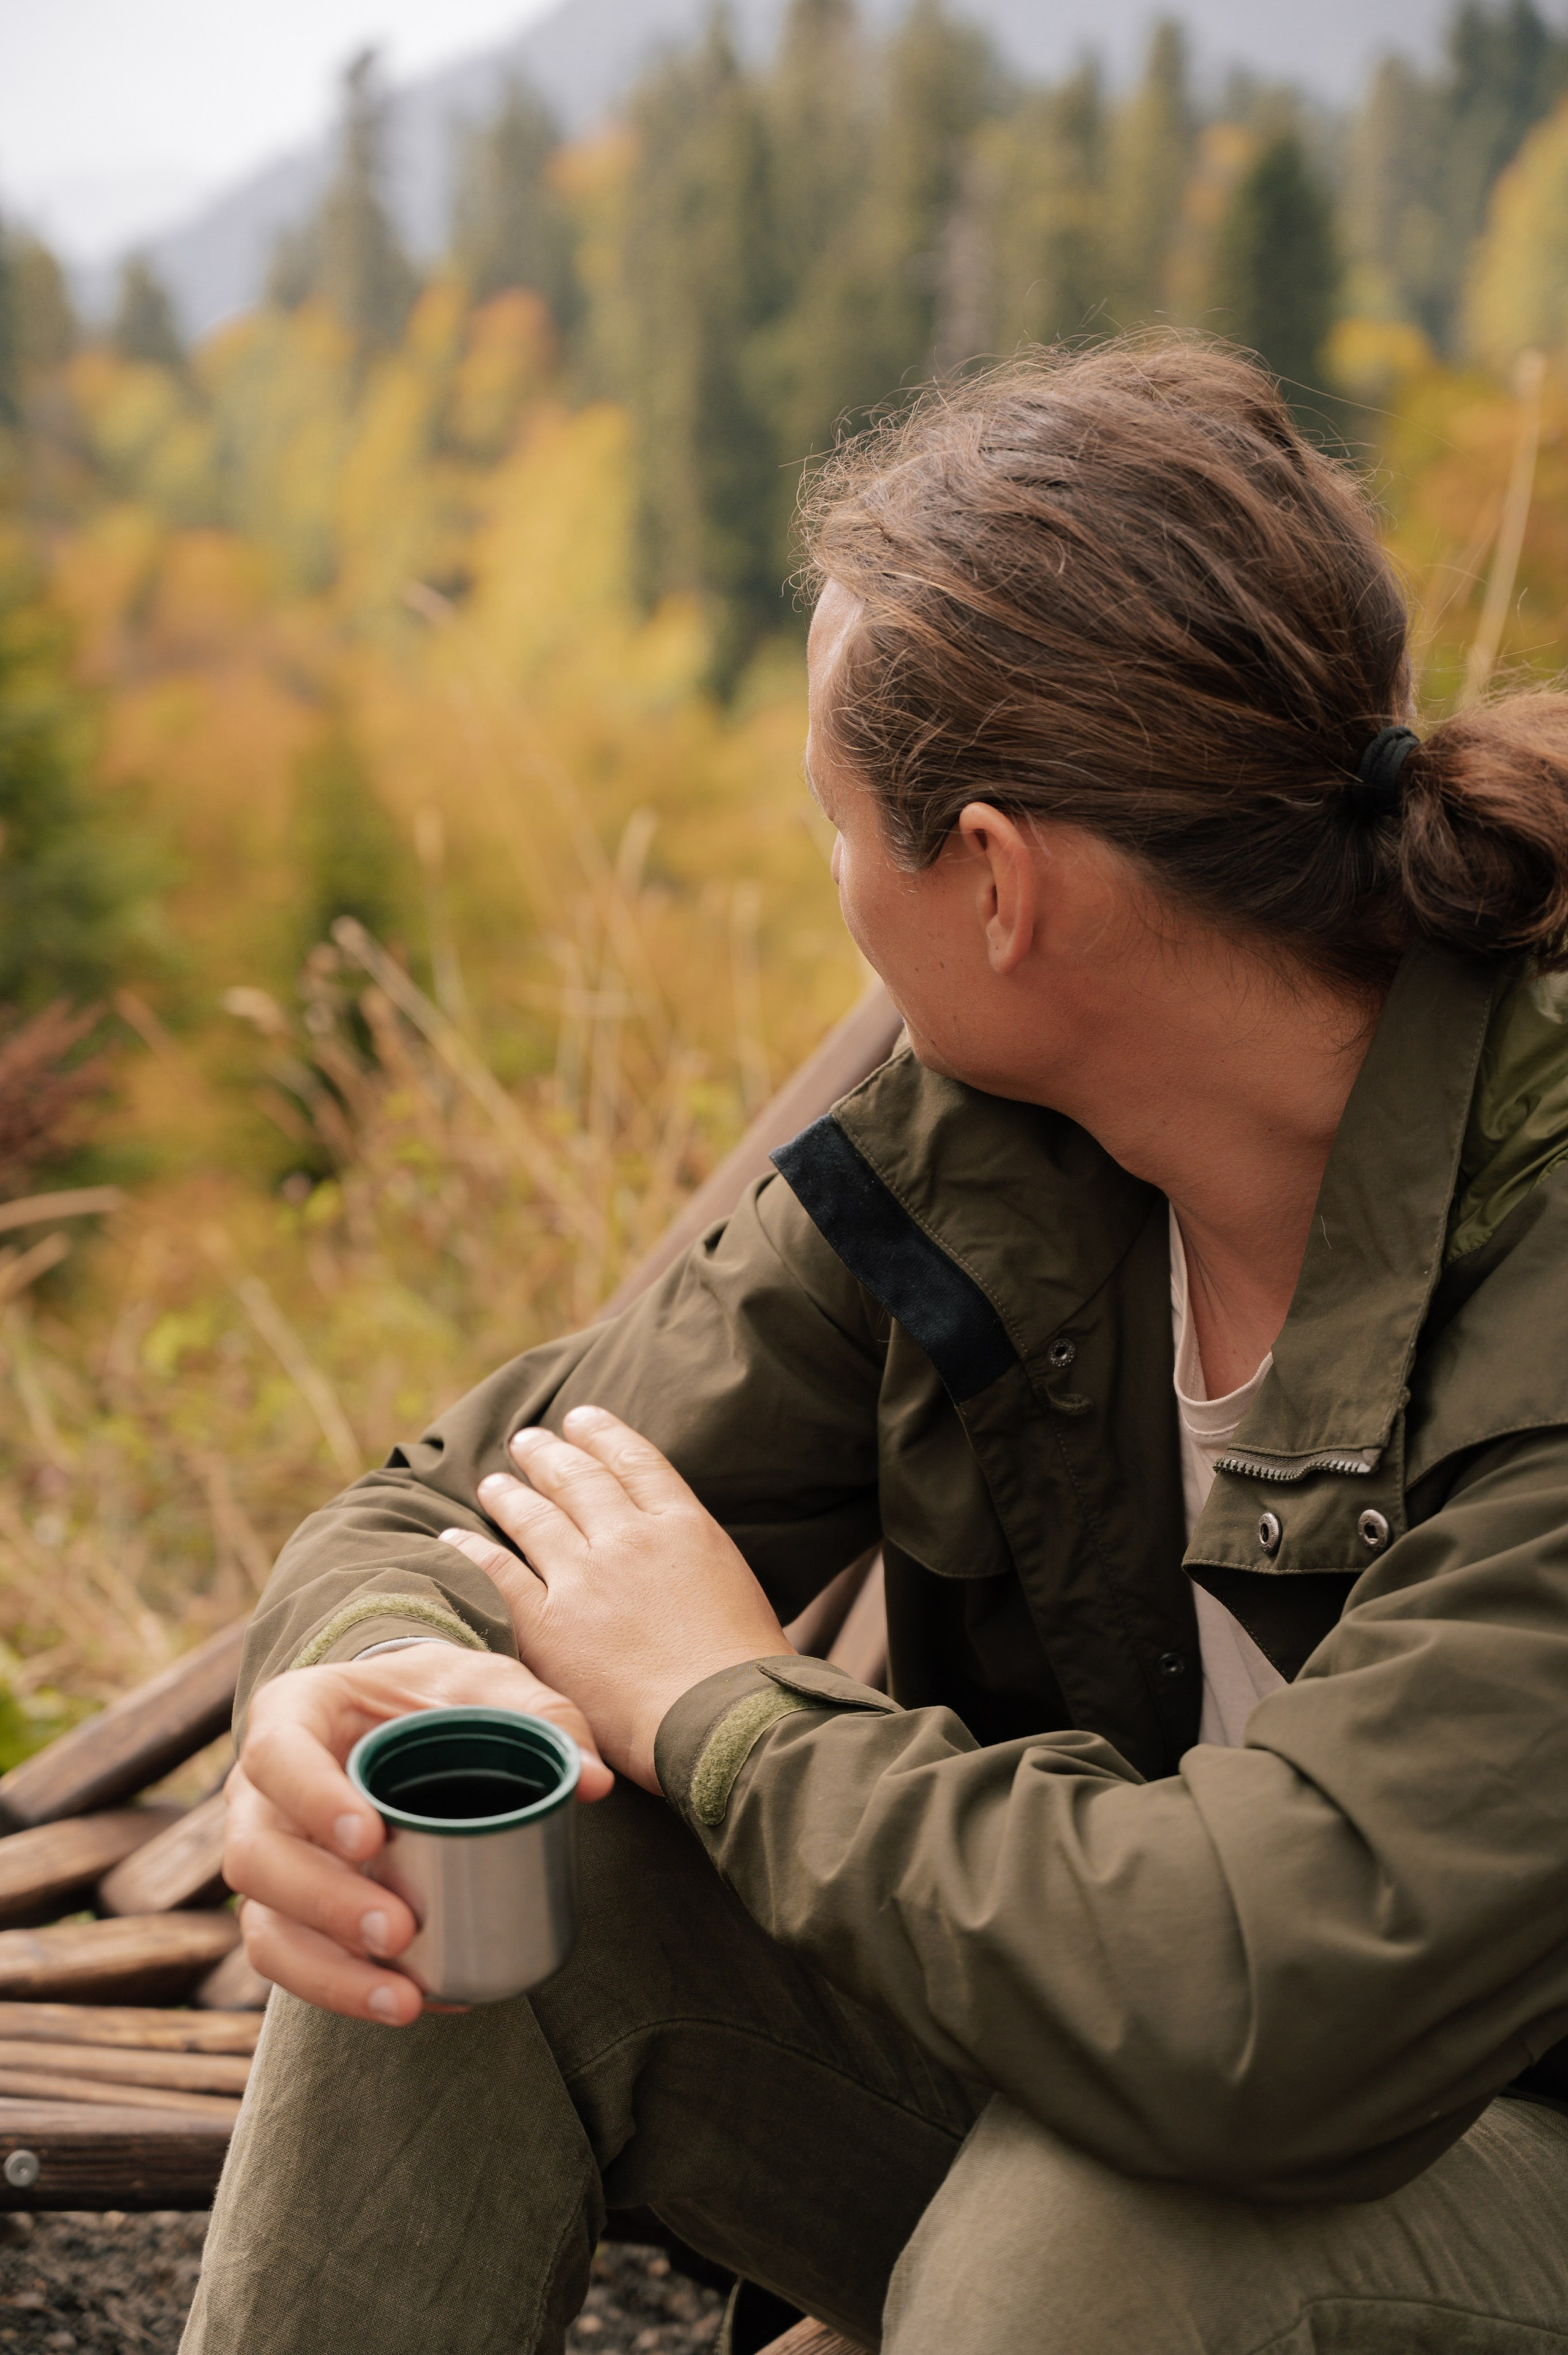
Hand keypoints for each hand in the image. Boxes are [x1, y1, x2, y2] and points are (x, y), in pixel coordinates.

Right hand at [225, 1643, 611, 2024]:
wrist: (409, 1719)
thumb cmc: (440, 1696)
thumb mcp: (491, 1684)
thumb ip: (544, 1718)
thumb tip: (592, 1781)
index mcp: (294, 1714)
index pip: (278, 1754)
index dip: (313, 1799)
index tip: (371, 1838)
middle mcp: (263, 1792)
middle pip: (257, 1856)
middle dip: (324, 1903)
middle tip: (401, 1930)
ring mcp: (271, 1856)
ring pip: (265, 1928)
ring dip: (328, 1973)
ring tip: (405, 1998)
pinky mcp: (290, 1911)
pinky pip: (295, 1963)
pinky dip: (346, 1990)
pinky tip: (417, 2001)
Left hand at [440, 1406, 790, 1791]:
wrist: (724, 1722)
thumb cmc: (745, 1672)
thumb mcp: (738, 1591)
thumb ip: (698, 1565)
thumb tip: (684, 1565)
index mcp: (684, 1526)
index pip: (636, 1462)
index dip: (604, 1436)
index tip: (581, 1419)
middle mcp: (630, 1539)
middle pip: (579, 1480)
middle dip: (549, 1455)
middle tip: (528, 1441)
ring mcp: (585, 1579)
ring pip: (535, 1518)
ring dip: (510, 1494)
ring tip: (493, 1482)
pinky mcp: (548, 1626)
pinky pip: (498, 1575)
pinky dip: (473, 1553)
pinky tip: (454, 1540)